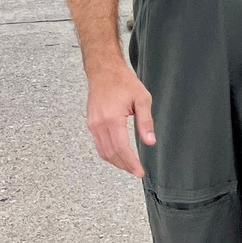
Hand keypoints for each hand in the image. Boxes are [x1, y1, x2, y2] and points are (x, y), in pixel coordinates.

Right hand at [86, 62, 154, 177]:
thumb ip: (145, 122)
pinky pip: (98, 144)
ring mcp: (92, 124)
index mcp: (112, 118)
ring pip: (103, 151)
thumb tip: (150, 142)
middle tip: (136, 171)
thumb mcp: (142, 99)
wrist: (104, 70)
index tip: (139, 171)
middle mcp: (99, 124)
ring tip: (129, 166)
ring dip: (116, 162)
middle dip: (124, 165)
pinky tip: (119, 155)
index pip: (121, 148)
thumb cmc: (123, 82)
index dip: (131, 162)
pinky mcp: (91, 123)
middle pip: (110, 153)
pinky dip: (108, 153)